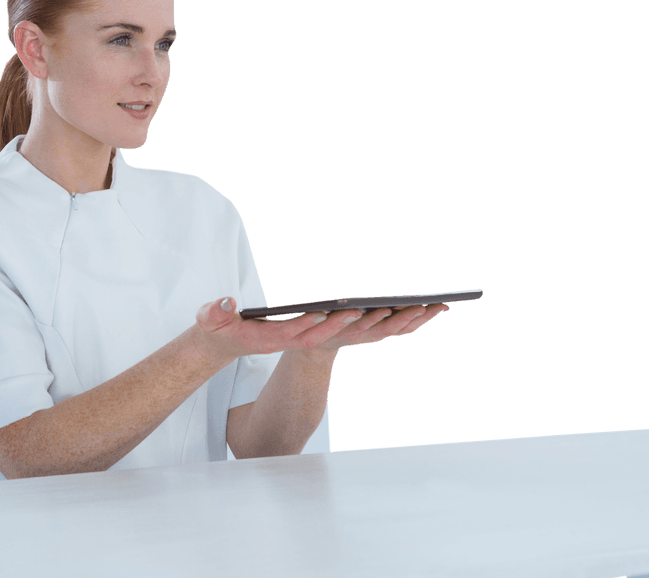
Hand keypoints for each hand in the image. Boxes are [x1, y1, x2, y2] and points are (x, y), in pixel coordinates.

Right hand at [191, 297, 449, 363]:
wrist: (232, 343)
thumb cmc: (222, 331)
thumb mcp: (210, 321)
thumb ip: (213, 314)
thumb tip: (222, 306)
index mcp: (292, 338)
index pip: (319, 332)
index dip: (341, 323)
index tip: (362, 311)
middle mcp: (316, 341)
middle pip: (359, 333)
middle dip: (391, 321)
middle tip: (420, 308)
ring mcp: (329, 338)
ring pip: (375, 333)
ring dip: (407, 321)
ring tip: (438, 306)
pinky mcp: (337, 333)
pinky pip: (376, 329)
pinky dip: (401, 320)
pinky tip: (425, 309)